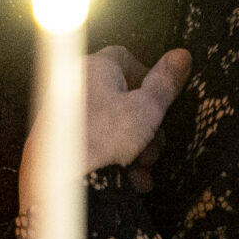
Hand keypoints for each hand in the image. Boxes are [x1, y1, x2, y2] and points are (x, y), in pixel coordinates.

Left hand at [21, 46, 189, 211]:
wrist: (64, 183)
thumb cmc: (105, 139)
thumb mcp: (147, 109)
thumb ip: (165, 82)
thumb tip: (181, 55)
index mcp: (93, 67)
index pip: (125, 58)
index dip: (149, 79)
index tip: (161, 103)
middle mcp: (72, 85)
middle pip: (121, 97)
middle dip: (145, 126)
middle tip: (152, 148)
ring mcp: (62, 114)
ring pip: (110, 126)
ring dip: (134, 149)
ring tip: (141, 170)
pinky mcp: (57, 142)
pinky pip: (94, 145)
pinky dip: (112, 159)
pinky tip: (128, 180)